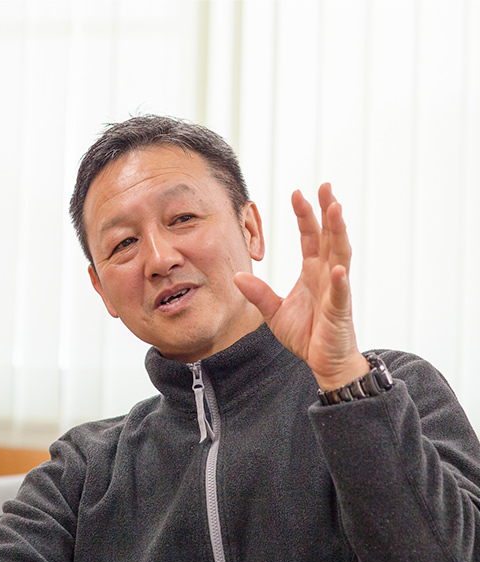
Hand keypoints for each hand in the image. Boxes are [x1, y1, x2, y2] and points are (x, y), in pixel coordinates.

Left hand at [234, 183, 368, 390]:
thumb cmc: (306, 334)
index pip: (310, 237)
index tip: (296, 192)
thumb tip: (237, 276)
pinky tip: (337, 268)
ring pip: (340, 255)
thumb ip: (258, 294)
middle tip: (325, 185)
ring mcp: (336, 291)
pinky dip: (340, 281)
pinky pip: (340, 294)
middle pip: (330, 236)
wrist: (323, 361)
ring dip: (339, 232)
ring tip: (336, 209)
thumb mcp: (274, 312)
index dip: (304, 215)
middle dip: (327, 211)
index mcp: (312, 271)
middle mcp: (327, 275)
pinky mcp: (339, 312)